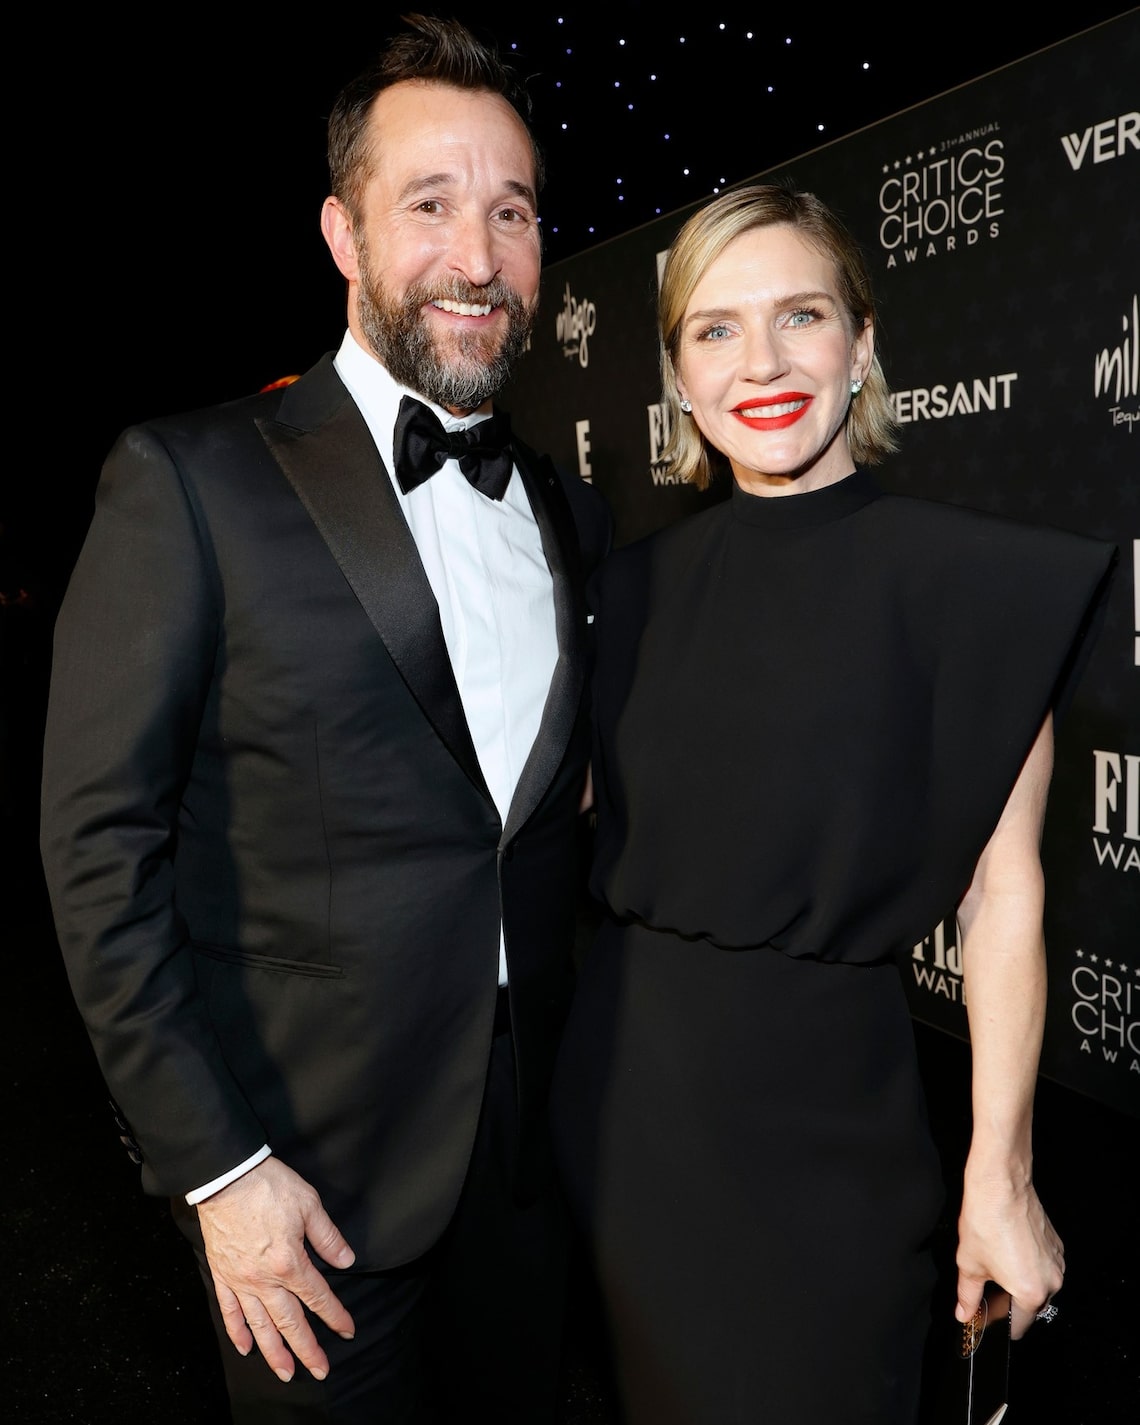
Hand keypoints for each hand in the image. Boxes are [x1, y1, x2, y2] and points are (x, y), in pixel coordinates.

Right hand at [197, 1156, 355, 1380]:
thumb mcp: (309, 1204)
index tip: (347, 1330)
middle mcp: (264, 1279)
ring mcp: (240, 1280)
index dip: (335, 1315)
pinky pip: (229, 1311)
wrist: (226, 1175)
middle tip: (320, 1370)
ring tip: (286, 1373)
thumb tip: (346, 1261)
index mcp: (290, 1263)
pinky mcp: (222, 1274)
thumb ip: (328, 1237)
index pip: (318, 1296)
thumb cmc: (268, 1186)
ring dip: (274, 1352)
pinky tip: (245, 1348)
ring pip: (260, 1325)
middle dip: (307, 1348)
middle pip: (289, 1321)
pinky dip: (237, 1331)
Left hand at [955, 1172, 1063, 1339]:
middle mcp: (1051, 1280)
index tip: (989, 1317)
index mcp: (1031, 1292)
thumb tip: (965, 1313)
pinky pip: (1044, 1265)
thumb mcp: (969, 1264)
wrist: (1000, 1184)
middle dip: (1011, 1301)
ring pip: (1039, 1284)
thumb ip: (968, 1296)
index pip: (1019, 1326)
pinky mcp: (1056, 1244)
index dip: (1000, 1323)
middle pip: (1032, 1306)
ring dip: (1021, 1280)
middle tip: (990, 1285)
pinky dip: (1029, 1264)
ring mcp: (1057, 1261)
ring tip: (999, 1262)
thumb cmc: (986, 1220)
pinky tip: (1010, 1249)